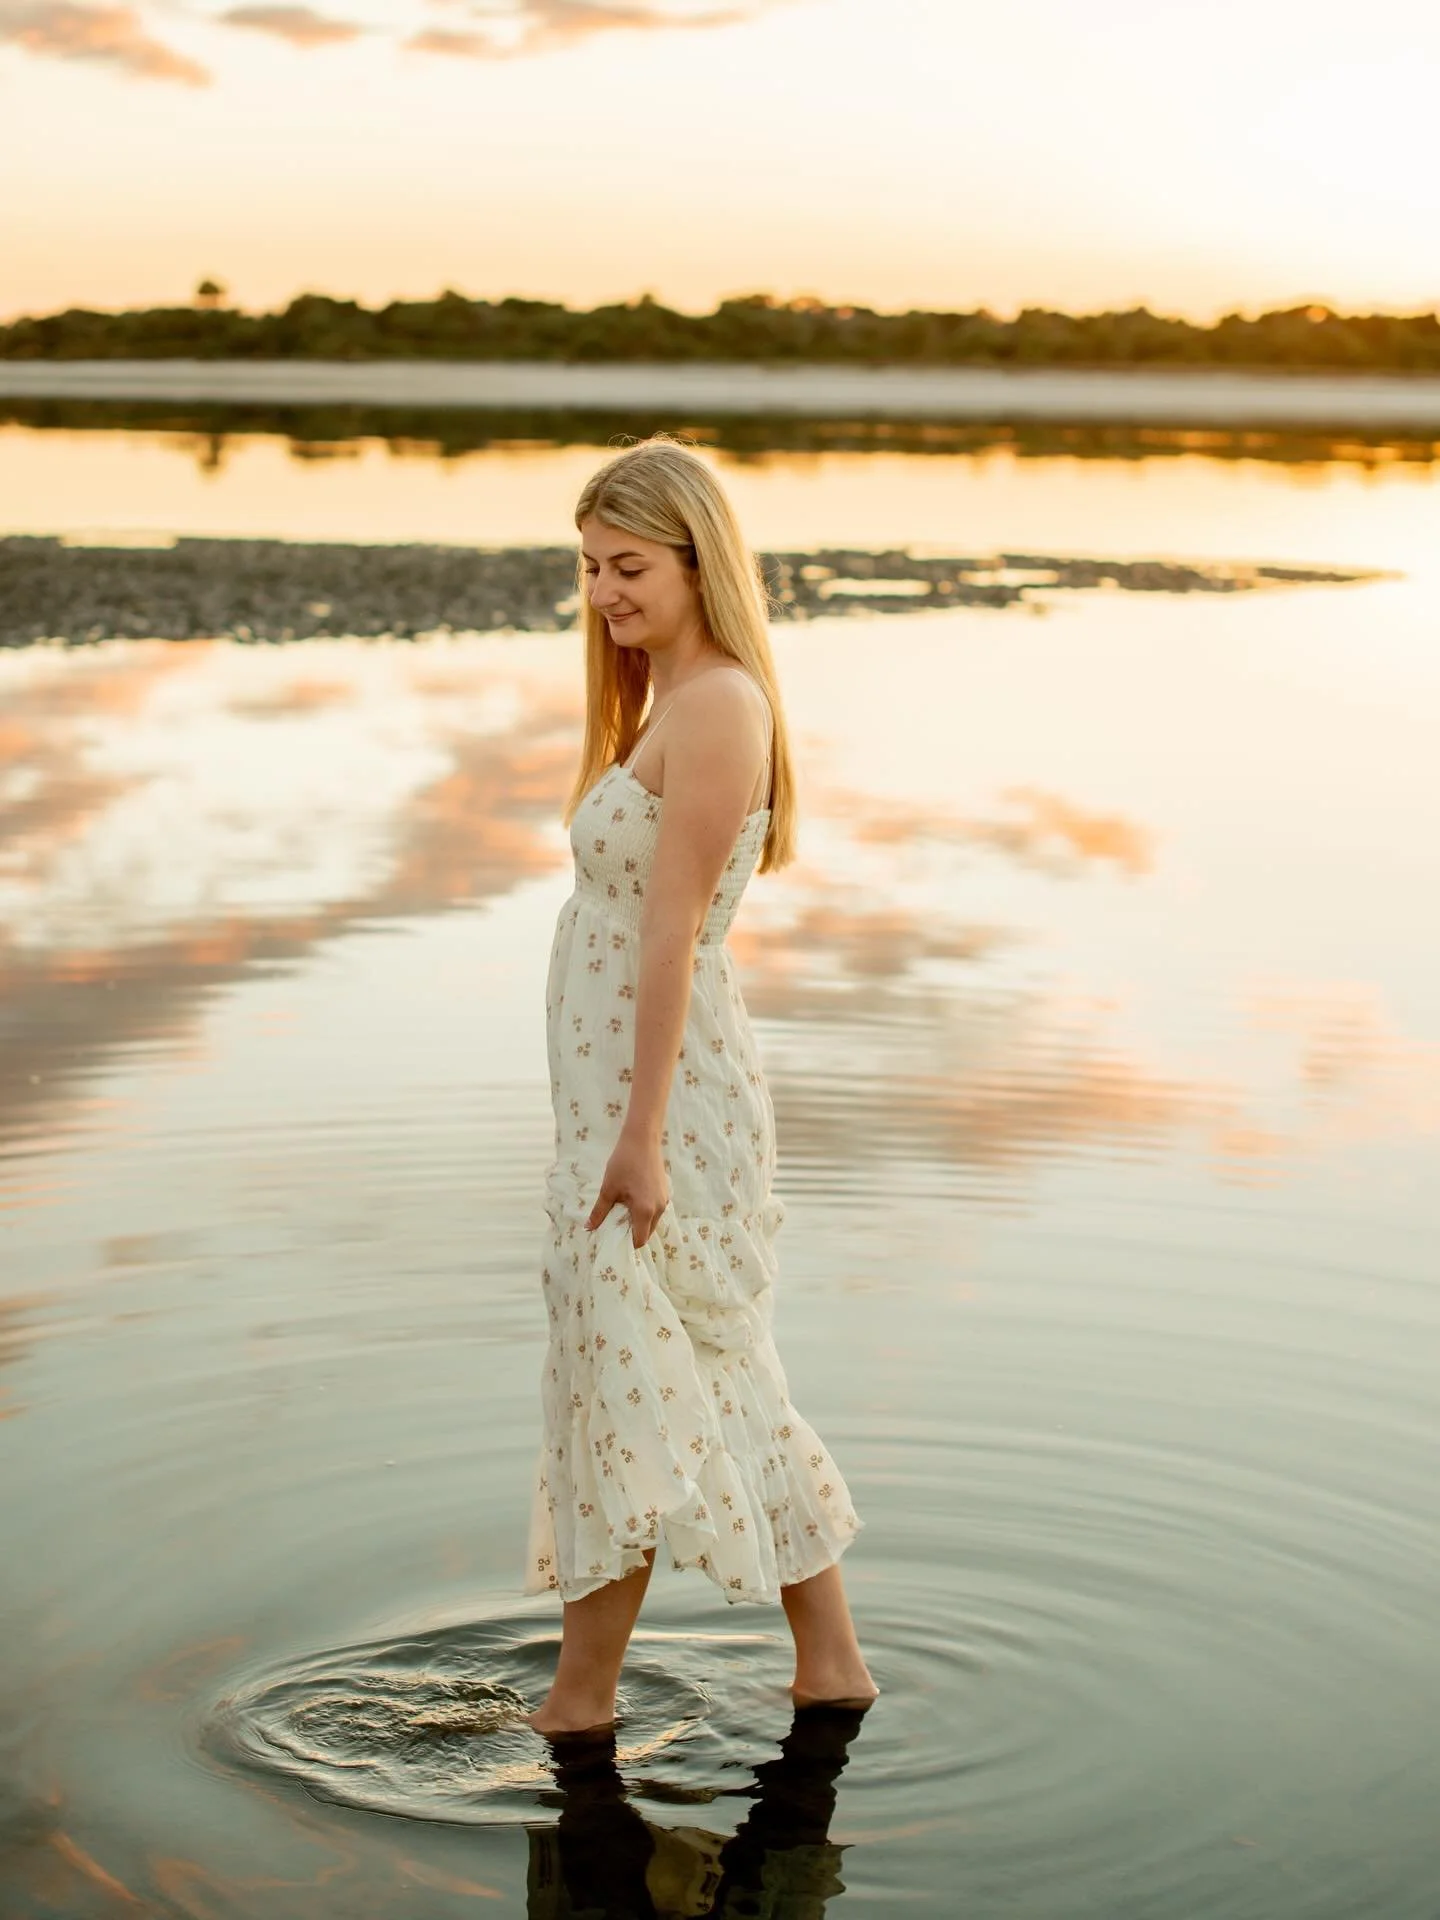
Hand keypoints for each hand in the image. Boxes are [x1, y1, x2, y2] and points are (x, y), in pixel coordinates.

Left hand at [585, 1127, 669, 1248]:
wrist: (641, 1140)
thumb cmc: (623, 1163)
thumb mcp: (608, 1189)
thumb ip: (599, 1212)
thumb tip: (588, 1228)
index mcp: (645, 1211)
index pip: (639, 1240)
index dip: (626, 1243)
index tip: (613, 1238)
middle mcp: (659, 1209)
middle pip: (647, 1233)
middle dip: (632, 1233)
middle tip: (615, 1224)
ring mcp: (664, 1200)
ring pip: (652, 1221)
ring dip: (639, 1222)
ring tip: (622, 1210)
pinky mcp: (665, 1191)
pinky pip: (655, 1210)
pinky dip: (645, 1212)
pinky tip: (632, 1199)